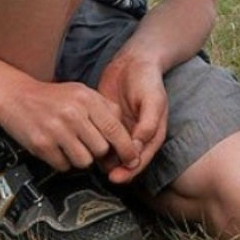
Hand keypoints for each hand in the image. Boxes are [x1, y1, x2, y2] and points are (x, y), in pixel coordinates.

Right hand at [0, 77, 141, 174]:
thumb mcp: (82, 93)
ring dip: (81, 157)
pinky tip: (58, 147)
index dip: (127, 148)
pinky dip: (63, 161)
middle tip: (88, 142)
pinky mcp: (42, 145)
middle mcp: (72, 114)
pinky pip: (64, 166)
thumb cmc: (54, 97)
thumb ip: (105, 109)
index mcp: (86, 98)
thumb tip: (125, 133)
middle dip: (98, 151)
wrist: (18, 97)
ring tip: (71, 144)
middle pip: (101, 149)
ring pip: (84, 161)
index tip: (132, 159)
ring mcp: (56, 130)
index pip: (115, 129)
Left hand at [98, 51, 167, 183]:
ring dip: (105, 161)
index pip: (142, 159)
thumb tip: (139, 148)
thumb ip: (148, 124)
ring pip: (113, 153)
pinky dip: (96, 145)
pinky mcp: (108, 123)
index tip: (117, 177)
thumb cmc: (147, 80)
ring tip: (92, 163)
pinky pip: (101, 138)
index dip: (130, 171)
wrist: (132, 61)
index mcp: (152, 133)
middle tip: (104, 176)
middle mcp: (138, 136)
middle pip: (127, 161)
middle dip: (117, 171)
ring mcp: (122, 130)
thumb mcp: (153, 100)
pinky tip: (86, 147)